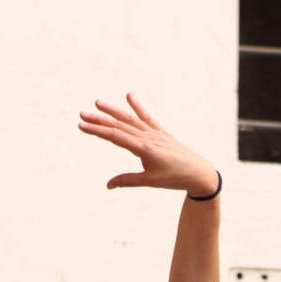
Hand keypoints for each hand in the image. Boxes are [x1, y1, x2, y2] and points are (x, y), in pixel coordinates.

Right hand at [78, 94, 218, 196]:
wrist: (198, 173)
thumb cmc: (174, 178)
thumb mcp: (149, 181)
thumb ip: (128, 181)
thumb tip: (108, 185)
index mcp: (143, 148)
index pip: (115, 136)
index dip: (97, 131)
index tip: (82, 126)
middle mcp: (148, 137)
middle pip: (119, 125)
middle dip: (99, 120)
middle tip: (82, 114)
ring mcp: (155, 133)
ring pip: (130, 119)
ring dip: (113, 111)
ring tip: (98, 103)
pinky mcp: (161, 132)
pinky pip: (147, 117)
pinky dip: (138, 106)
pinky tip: (129, 96)